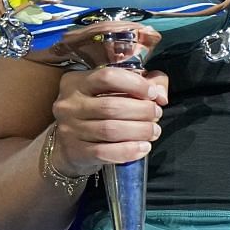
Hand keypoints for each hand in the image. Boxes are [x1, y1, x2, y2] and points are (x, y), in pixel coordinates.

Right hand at [48, 66, 169, 174]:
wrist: (69, 146)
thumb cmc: (97, 112)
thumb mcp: (114, 90)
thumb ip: (143, 83)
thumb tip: (160, 94)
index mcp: (77, 82)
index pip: (108, 77)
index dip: (135, 84)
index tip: (153, 94)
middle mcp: (69, 104)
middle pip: (111, 106)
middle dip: (141, 111)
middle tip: (156, 115)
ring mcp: (69, 129)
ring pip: (110, 130)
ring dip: (139, 131)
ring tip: (154, 131)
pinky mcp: (76, 151)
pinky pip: (106, 152)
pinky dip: (129, 150)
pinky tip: (143, 148)